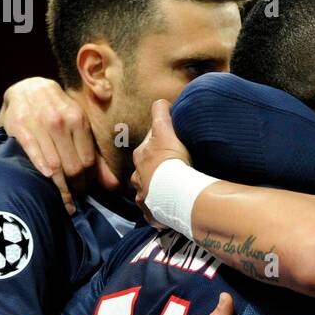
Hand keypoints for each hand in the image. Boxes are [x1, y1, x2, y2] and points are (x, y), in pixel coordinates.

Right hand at [0, 76, 118, 212]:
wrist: (28, 89)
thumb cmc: (59, 113)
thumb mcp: (79, 127)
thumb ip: (95, 156)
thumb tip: (114, 186)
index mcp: (79, 120)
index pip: (88, 160)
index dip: (89, 181)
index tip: (87, 193)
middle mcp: (61, 121)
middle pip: (73, 166)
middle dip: (76, 188)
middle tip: (76, 201)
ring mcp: (39, 123)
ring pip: (54, 164)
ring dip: (60, 187)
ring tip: (65, 201)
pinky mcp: (20, 126)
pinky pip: (33, 152)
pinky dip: (41, 169)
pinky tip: (46, 181)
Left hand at [132, 99, 191, 225]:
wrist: (176, 192)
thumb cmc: (171, 159)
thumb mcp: (165, 130)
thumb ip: (161, 113)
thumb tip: (160, 101)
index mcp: (141, 156)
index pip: (147, 147)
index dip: (158, 145)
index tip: (170, 146)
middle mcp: (137, 177)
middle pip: (144, 171)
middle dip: (154, 170)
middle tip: (171, 170)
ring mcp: (144, 197)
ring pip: (148, 191)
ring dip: (157, 190)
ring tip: (171, 191)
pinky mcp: (152, 213)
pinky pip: (156, 210)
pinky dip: (162, 208)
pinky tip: (172, 206)